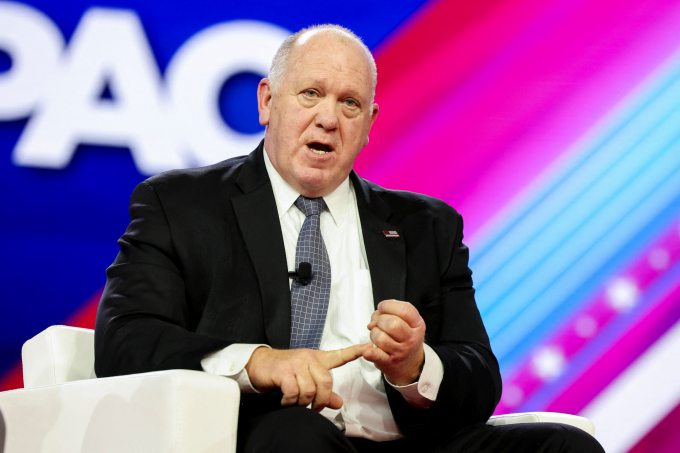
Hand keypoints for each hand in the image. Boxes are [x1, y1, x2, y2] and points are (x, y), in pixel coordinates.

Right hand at [244, 343, 371, 411]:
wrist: (260, 363)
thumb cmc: (285, 371)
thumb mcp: (306, 378)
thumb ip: (324, 391)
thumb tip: (339, 403)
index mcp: (318, 359)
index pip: (340, 355)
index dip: (355, 352)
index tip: (369, 347)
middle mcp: (309, 359)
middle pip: (326, 382)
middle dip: (322, 400)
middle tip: (315, 408)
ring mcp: (296, 364)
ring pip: (310, 390)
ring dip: (303, 403)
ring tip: (296, 403)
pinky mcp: (283, 372)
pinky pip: (294, 393)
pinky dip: (290, 402)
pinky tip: (285, 401)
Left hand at [363, 299, 425, 385]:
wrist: (411, 363)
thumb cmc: (405, 338)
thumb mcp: (407, 323)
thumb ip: (390, 314)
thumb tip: (373, 321)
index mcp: (417, 325)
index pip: (405, 310)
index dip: (389, 305)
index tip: (382, 307)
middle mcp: (411, 339)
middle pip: (392, 324)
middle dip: (380, 320)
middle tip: (380, 323)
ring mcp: (400, 351)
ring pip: (381, 338)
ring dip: (374, 333)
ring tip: (377, 335)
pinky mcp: (389, 362)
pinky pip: (378, 356)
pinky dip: (371, 353)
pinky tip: (367, 351)